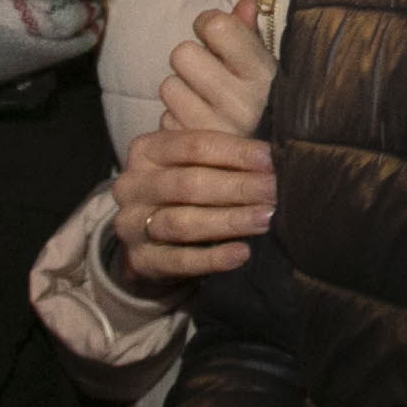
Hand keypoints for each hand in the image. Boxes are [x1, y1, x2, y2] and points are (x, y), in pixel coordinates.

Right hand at [111, 127, 273, 286]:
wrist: (151, 241)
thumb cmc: (185, 192)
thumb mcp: (195, 164)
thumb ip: (225, 155)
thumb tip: (273, 156)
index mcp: (146, 151)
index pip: (194, 145)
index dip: (236, 152)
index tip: (271, 160)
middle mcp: (132, 185)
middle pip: (189, 184)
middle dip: (237, 187)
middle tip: (275, 191)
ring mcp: (131, 225)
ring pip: (182, 222)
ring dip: (229, 221)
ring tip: (266, 219)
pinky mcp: (140, 260)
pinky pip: (179, 260)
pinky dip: (213, 258)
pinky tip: (242, 253)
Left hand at [159, 0, 275, 139]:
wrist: (263, 168)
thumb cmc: (262, 105)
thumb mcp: (262, 67)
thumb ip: (251, 33)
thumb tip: (247, 2)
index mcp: (265, 75)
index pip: (216, 26)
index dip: (209, 24)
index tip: (218, 36)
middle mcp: (243, 103)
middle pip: (182, 54)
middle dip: (192, 62)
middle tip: (209, 76)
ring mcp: (217, 130)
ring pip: (169, 86)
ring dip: (182, 92)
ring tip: (203, 104)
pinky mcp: (194, 152)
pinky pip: (166, 119)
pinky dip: (177, 120)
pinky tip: (197, 127)